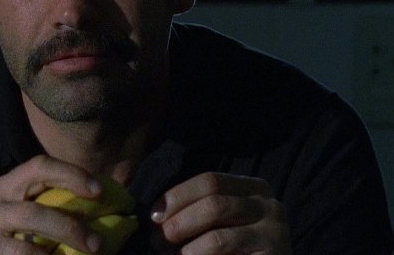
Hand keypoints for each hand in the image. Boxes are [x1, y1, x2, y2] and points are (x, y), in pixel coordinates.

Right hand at [0, 155, 105, 254]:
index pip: (38, 166)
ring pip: (23, 247)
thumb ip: (37, 210)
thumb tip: (91, 215)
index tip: (99, 191)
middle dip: (69, 228)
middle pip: (34, 211)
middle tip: (96, 243)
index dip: (71, 174)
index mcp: (2, 187)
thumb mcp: (6, 215)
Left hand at [150, 172, 290, 254]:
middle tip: (157, 241)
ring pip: (217, 238)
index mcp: (252, 187)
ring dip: (186, 250)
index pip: (209, 181)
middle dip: (178, 223)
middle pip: (213, 204)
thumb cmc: (234, 247)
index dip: (177, 196)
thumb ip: (196, 209)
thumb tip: (155, 212)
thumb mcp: (217, 221)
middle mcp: (268, 204)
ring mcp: (276, 233)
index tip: (153, 215)